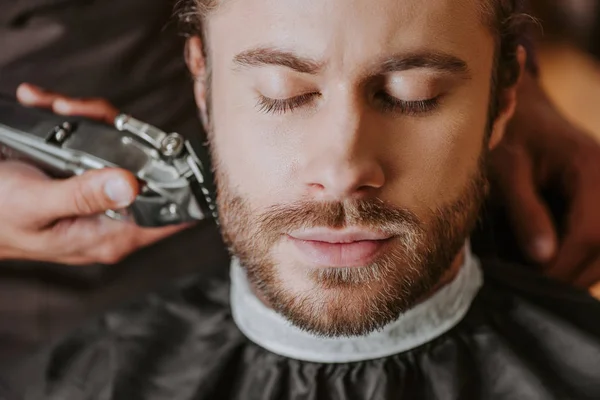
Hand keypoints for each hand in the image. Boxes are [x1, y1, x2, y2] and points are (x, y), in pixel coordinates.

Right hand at [0, 84, 187, 264]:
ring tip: (55, 107)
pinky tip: (43, 107)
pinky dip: (70, 120)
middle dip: (120, 133)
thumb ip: (83, 195)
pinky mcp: (82, 176)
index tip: (170, 148)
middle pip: (146, 169)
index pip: (169, 215)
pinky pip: (92, 142)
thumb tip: (132, 185)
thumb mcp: (36, 204)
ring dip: (90, 120)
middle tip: (81, 112)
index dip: (182, 184)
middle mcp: (110, 216)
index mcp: (108, 235)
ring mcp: (98, 195)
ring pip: (120, 148)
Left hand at [490, 73, 599, 289]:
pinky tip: (550, 267)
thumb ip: (524, 211)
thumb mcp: (506, 170)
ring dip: (577, 272)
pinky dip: (580, 260)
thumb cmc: (509, 136)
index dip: (563, 267)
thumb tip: (543, 258)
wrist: (522, 113)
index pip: (591, 234)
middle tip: (531, 292)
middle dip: (570, 275)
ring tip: (538, 282)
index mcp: (592, 168)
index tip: (531, 286)